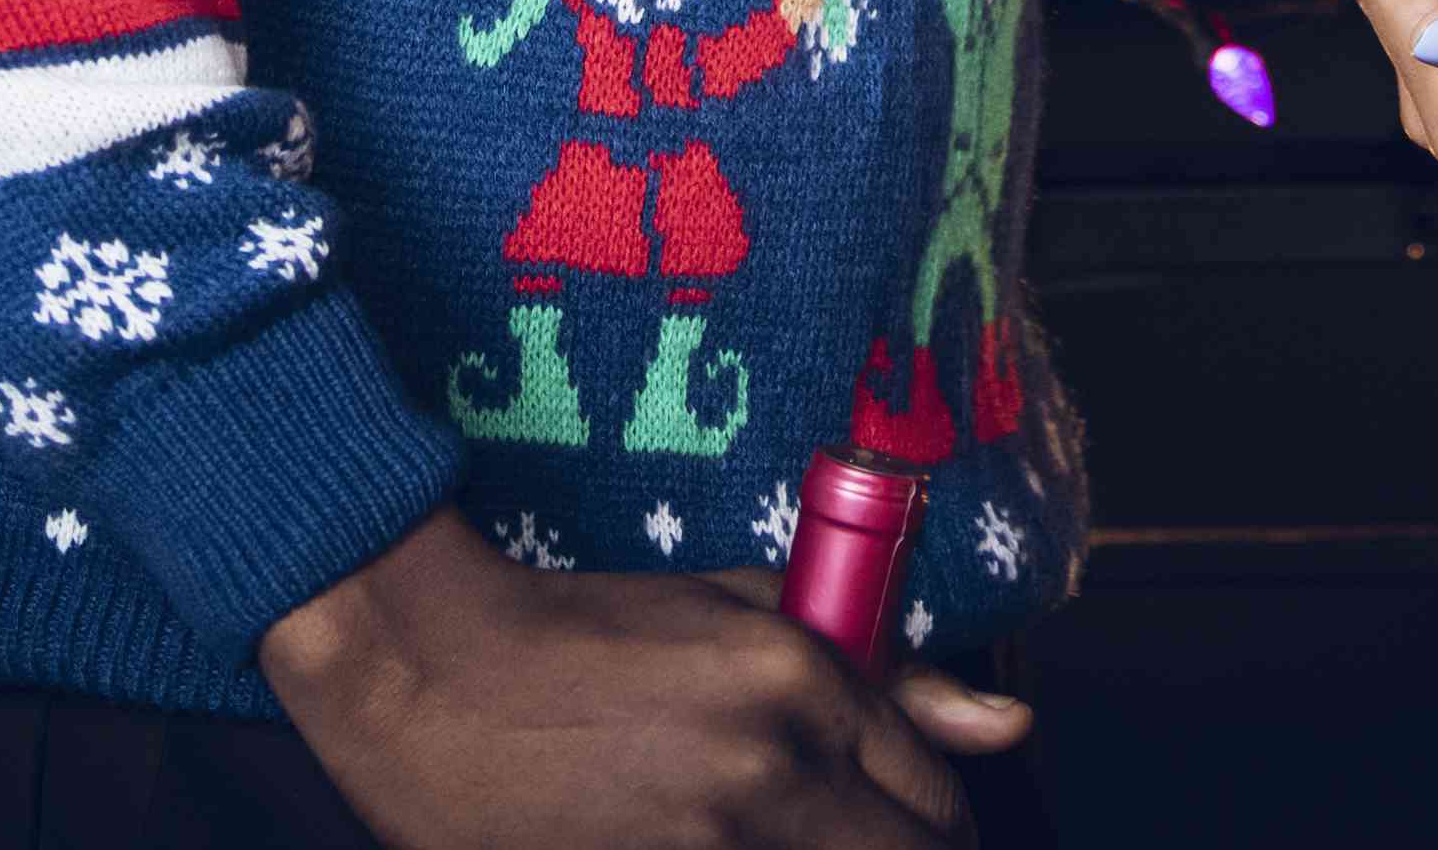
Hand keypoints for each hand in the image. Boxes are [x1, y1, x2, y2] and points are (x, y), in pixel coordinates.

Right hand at [262, 510, 1027, 847]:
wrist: (428, 673)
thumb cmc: (585, 631)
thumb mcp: (742, 611)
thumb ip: (885, 670)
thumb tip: (1008, 724)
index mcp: (800, 688)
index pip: (939, 809)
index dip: (931, 829)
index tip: (904, 828)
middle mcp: (767, 774)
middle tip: (859, 840)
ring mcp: (705, 847)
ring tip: (774, 836)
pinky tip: (710, 844)